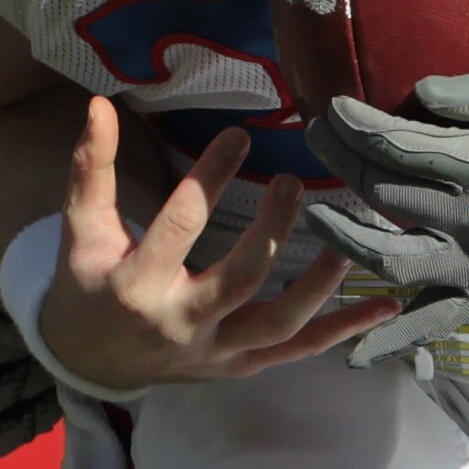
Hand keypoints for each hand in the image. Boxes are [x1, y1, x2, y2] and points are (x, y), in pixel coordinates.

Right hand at [39, 98, 387, 393]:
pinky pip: (297, 351)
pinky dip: (342, 331)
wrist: (89, 362)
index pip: (181, 228)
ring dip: (322, 284)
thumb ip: (91, 168)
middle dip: (273, 229)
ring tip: (350, 238)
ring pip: (279, 323)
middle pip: (240, 279)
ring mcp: (215, 349)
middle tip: (292, 181)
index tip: (240, 135)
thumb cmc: (89, 284)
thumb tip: (99, 104)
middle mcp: (181, 323)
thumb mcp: (83, 230)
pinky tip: (385, 306)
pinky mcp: (240, 364)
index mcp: (137, 286)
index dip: (210, 178)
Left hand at [303, 63, 468, 366]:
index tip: (330, 109)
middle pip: (386, 195)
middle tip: (314, 136)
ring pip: (392, 262)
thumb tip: (417, 95)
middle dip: (341, 162)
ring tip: (314, 217)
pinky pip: (433, 323)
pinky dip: (392, 338)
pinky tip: (353, 353)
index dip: (357, 126)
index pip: (401, 148)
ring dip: (344, 241)